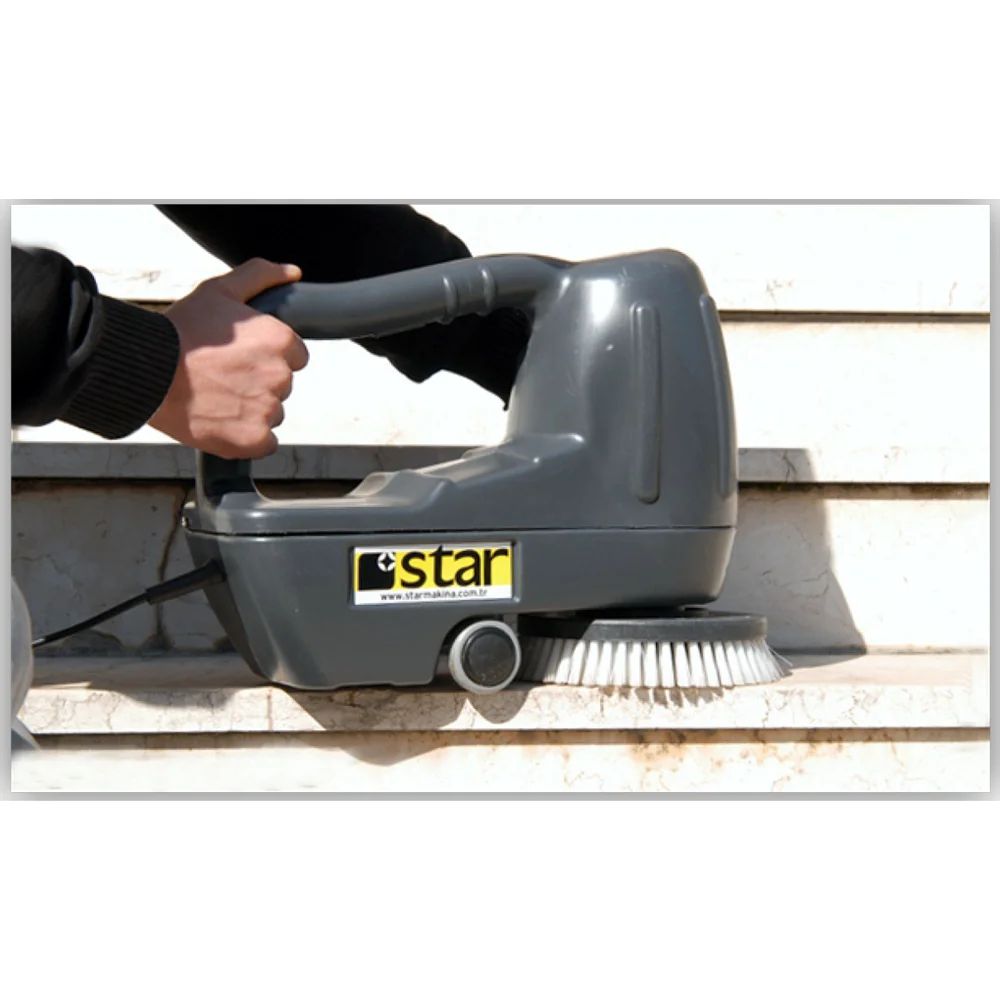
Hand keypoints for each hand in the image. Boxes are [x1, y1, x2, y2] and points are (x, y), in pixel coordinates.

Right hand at [150, 258, 308, 458]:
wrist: (145, 369)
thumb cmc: (179, 330)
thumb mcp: (220, 290)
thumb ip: (261, 276)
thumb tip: (292, 272)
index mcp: (280, 340)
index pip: (294, 355)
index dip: (266, 355)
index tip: (241, 356)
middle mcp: (280, 375)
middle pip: (281, 384)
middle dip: (257, 380)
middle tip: (222, 374)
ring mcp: (267, 409)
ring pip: (271, 412)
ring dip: (250, 408)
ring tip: (216, 395)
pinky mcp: (253, 439)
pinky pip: (265, 442)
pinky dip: (247, 437)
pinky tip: (223, 420)